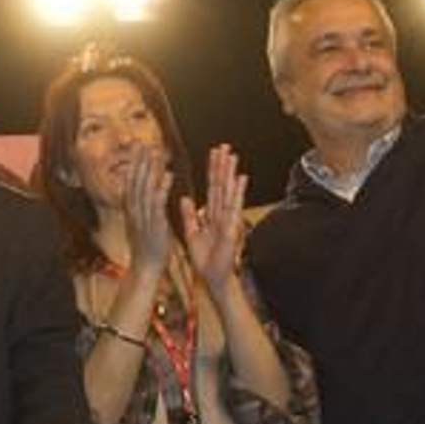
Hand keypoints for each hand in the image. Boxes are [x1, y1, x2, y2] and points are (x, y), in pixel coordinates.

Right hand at [122, 145, 172, 275]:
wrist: (145, 268)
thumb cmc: (146, 248)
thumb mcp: (140, 224)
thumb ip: (140, 208)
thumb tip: (142, 196)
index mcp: (132, 210)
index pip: (131, 183)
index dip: (134, 165)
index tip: (137, 149)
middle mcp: (135, 211)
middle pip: (135, 181)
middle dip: (138, 161)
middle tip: (141, 143)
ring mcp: (143, 217)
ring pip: (145, 188)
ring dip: (149, 169)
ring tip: (154, 152)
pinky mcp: (154, 224)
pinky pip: (158, 203)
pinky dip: (162, 188)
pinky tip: (168, 175)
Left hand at [180, 144, 248, 297]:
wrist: (213, 277)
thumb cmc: (205, 258)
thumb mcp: (192, 232)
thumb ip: (189, 215)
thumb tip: (183, 198)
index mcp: (211, 214)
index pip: (212, 187)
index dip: (213, 170)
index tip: (214, 153)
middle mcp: (221, 214)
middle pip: (221, 186)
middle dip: (223, 166)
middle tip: (225, 147)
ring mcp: (227, 220)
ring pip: (228, 193)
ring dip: (230, 174)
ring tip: (232, 157)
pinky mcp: (230, 229)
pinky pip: (232, 208)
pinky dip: (237, 194)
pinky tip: (240, 180)